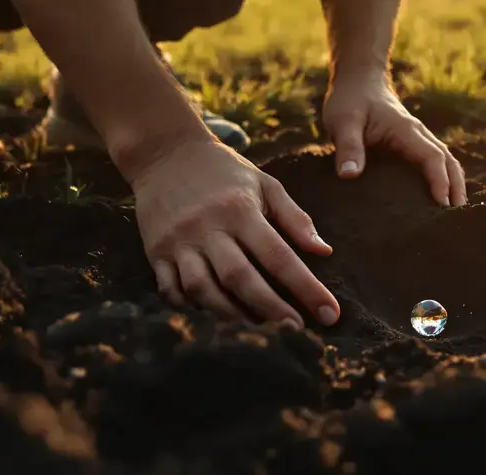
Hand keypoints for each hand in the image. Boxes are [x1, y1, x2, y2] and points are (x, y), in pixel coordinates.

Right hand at [130, 137, 339, 328]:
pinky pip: (170, 290)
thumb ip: (295, 218)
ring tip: (258, 330)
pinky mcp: (155, 252)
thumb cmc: (224, 171)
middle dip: (271, 310)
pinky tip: (213, 317)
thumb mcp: (265, 183)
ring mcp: (178, 242)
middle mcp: (208, 228)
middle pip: (240, 279)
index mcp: (240, 210)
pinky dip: (191, 308)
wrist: (165, 153)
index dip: (306, 288)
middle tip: (297, 332)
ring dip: (231, 315)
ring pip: (203, 290)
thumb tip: (325, 252)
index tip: (329, 313)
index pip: (278, 256)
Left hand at [322, 76, 466, 206]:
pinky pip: (434, 160)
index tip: (442, 205)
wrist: (357, 80)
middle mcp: (418, 133)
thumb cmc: (350, 100)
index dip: (440, 181)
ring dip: (454, 183)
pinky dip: (444, 177)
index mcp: (406, 130)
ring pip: (446, 160)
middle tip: (458, 216)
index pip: (432, 157)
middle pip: (448, 160)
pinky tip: (440, 196)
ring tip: (454, 211)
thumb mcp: (343, 122)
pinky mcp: (412, 142)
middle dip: (456, 187)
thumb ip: (348, 147)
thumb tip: (349, 176)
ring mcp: (417, 137)